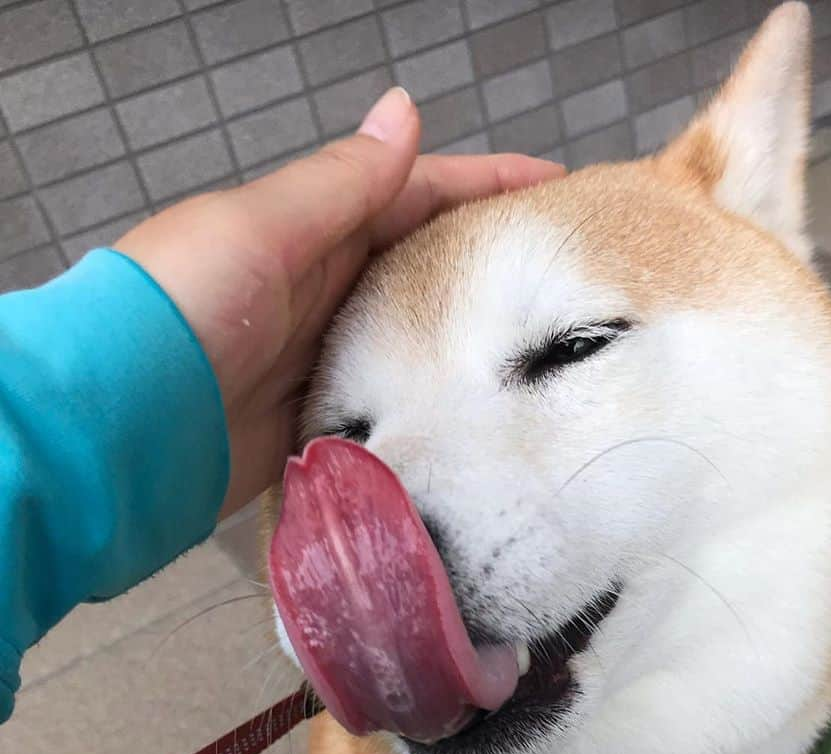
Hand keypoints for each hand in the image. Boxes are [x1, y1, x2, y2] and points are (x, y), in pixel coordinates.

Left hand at [114, 88, 563, 518]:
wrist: (126, 424)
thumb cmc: (185, 306)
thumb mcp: (265, 229)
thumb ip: (340, 184)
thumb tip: (403, 112)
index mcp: (314, 229)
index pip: (417, 194)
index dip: (486, 185)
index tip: (556, 190)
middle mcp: (326, 289)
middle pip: (425, 264)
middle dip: (490, 260)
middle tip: (566, 275)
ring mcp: (329, 356)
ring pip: (415, 335)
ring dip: (468, 335)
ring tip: (543, 345)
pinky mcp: (328, 418)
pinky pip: (392, 401)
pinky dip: (430, 399)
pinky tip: (476, 405)